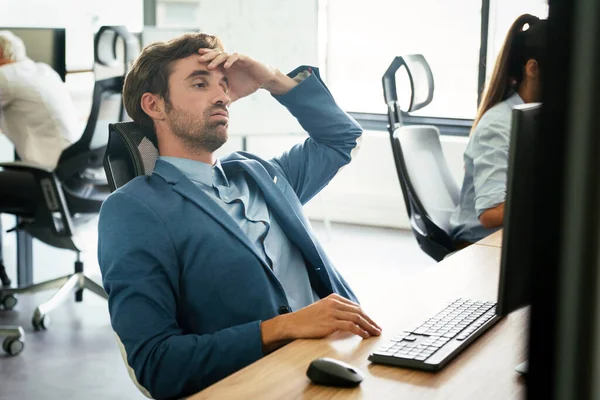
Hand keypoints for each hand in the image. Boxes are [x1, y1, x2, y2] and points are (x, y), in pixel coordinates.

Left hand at [197, 48, 297, 100]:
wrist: (263, 80)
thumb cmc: (248, 84)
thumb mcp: (235, 94)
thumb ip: (226, 99)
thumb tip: (219, 110)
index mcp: (225, 67)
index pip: (212, 61)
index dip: (204, 60)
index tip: (194, 63)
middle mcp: (229, 61)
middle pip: (216, 55)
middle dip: (207, 57)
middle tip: (198, 61)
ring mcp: (237, 59)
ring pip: (224, 55)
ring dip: (216, 60)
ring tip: (210, 66)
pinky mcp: (245, 59)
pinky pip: (236, 57)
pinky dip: (230, 60)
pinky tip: (226, 66)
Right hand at [261, 294, 381, 352]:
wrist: (292, 323)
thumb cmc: (306, 319)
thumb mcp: (322, 310)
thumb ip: (336, 311)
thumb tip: (350, 320)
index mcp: (334, 298)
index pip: (356, 306)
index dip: (366, 315)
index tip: (372, 323)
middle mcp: (334, 303)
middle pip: (359, 311)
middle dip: (370, 321)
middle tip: (378, 329)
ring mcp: (332, 312)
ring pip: (357, 318)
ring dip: (368, 326)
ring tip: (374, 333)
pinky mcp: (330, 322)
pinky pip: (350, 326)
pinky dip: (359, 331)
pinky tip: (364, 335)